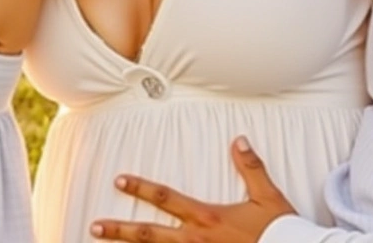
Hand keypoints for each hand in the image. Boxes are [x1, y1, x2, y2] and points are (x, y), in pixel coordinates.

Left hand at [91, 137, 295, 242]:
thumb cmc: (278, 229)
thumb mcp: (267, 195)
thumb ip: (251, 166)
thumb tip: (239, 139)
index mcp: (208, 217)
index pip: (166, 199)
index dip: (141, 188)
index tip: (120, 180)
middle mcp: (197, 240)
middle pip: (150, 235)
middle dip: (120, 230)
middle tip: (94, 226)